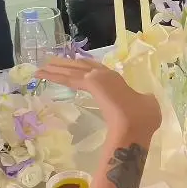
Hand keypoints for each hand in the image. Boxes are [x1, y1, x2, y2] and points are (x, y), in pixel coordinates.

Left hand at [36, 57, 160, 138]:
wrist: (136, 125)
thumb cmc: (142, 118)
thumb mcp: (146, 106)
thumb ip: (142, 101)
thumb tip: (144, 104)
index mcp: (117, 78)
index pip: (95, 68)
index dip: (83, 65)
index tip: (72, 63)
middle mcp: (106, 74)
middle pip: (80, 66)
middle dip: (65, 64)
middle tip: (49, 62)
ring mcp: (98, 77)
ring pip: (72, 70)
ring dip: (56, 68)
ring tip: (40, 67)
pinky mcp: (90, 84)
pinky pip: (69, 78)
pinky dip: (55, 75)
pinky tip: (43, 74)